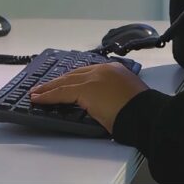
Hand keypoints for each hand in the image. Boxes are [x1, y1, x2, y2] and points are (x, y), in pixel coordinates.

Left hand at [29, 63, 148, 133]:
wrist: (146, 114)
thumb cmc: (141, 111)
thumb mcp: (127, 97)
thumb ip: (114, 94)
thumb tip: (104, 104)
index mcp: (115, 69)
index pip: (88, 72)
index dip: (72, 78)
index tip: (63, 83)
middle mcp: (104, 70)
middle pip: (73, 74)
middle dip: (57, 81)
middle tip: (44, 86)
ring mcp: (95, 77)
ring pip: (64, 82)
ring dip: (48, 88)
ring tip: (37, 93)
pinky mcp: (86, 90)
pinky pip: (61, 93)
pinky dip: (48, 96)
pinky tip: (39, 99)